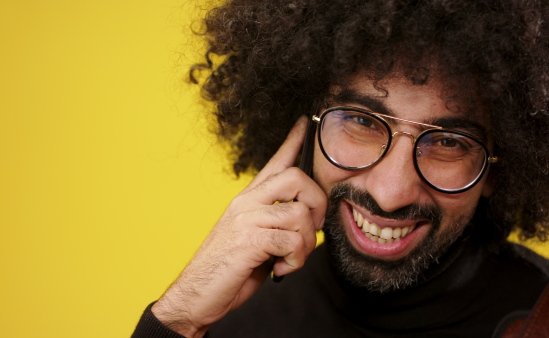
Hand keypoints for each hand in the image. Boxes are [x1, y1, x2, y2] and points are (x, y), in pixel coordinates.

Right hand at [151, 116, 326, 336]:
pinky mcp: (248, 241)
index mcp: (248, 199)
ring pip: (300, 215)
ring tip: (290, 259)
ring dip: (307, 244)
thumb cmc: (229, 268)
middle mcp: (246, 202)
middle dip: (318, 204)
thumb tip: (310, 220)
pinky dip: (295, 261)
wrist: (196, 296)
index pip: (275, 162)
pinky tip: (280, 268)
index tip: (304, 122)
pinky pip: (292, 242)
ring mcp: (246, 219)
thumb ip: (277, 222)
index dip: (293, 141)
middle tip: (313, 229)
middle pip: (297, 178)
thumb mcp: (255, 238)